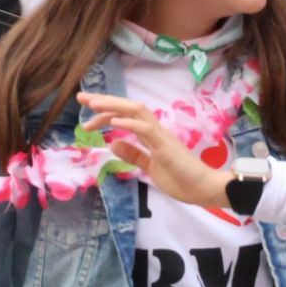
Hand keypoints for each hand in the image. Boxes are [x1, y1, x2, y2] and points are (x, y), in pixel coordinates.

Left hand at [77, 92, 229, 208]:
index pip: (125, 116)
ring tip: (94, 104)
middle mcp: (155, 129)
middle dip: (104, 101)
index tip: (86, 116)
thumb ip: (133, 154)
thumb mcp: (149, 167)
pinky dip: (130, 124)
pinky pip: (146, 130)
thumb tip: (112, 143)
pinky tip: (114, 123)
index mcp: (151, 134)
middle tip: (81, 97)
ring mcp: (161, 135)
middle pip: (128, 107)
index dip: (105, 113)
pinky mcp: (166, 146)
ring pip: (137, 111)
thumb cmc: (180, 178)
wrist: (203, 189)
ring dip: (114, 106)